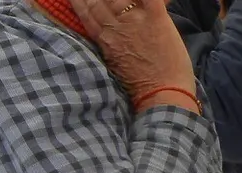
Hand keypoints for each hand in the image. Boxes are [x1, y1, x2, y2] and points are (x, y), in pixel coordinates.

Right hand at [72, 0, 197, 111]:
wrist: (162, 94)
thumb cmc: (141, 85)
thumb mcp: (116, 62)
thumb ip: (111, 43)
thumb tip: (110, 32)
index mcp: (104, 37)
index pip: (86, 10)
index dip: (80, 0)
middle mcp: (115, 25)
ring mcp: (135, 20)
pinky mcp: (157, 19)